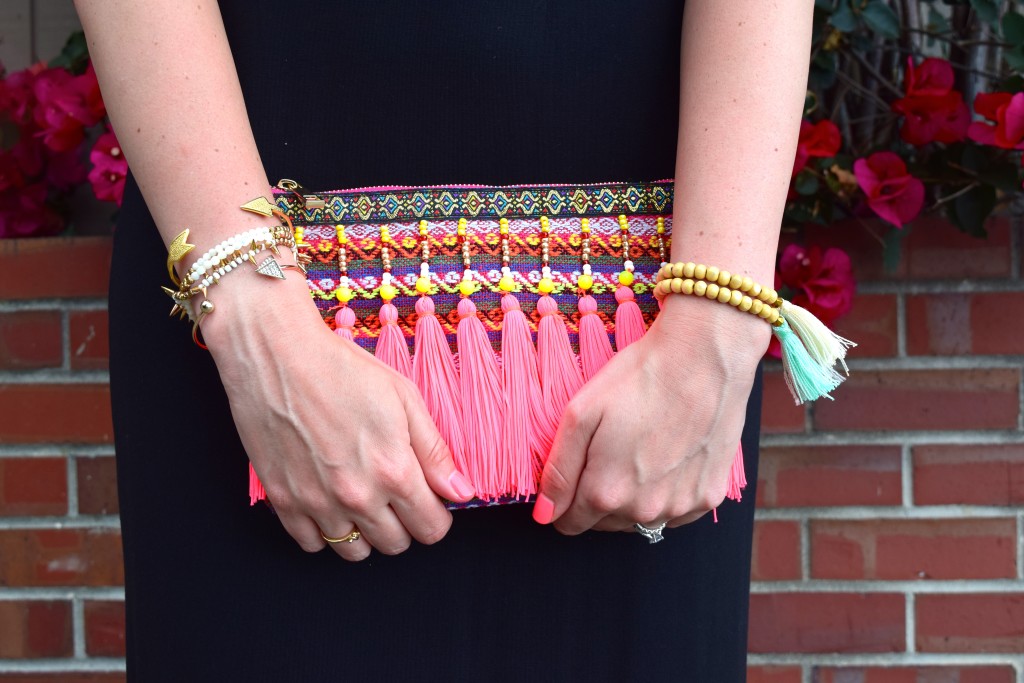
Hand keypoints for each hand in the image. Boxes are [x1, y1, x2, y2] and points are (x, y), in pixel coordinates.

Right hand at [201, 271, 475, 560]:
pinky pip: (312, 544)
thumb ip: (434, 452)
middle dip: (404, 525)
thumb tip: (461, 492)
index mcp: (393, 470)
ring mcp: (316, 502)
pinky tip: (329, 501)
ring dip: (365, 532)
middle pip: (395, 544)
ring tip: (363, 500)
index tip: (429, 500)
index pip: (431, 529)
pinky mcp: (283, 500)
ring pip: (354, 551)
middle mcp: (356, 495)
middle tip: (395, 494)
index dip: (436, 516)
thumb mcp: (404, 399)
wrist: (276, 354)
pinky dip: (324, 531)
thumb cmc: (342, 369)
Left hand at [533, 293, 769, 533]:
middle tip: (611, 450)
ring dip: (634, 498)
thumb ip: (558, 471)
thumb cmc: (639, 379)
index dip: (565, 502)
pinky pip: (677, 512)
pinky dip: (668, 494)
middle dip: (599, 497)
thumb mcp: (581, 414)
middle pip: (604, 523)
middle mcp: (643, 510)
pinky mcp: (709, 495)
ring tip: (642, 451)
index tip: (576, 473)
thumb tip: (543, 515)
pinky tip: (670, 458)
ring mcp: (680, 506)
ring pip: (641, 520)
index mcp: (605, 492)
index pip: (570, 523)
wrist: (704, 358)